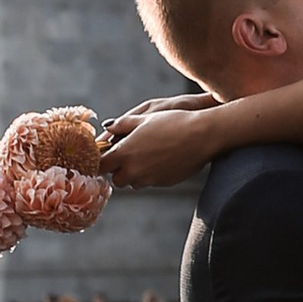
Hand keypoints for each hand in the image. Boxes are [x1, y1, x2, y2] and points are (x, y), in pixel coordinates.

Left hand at [98, 96, 225, 189]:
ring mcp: (149, 179)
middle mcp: (134, 170)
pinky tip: (163, 158)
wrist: (201, 136)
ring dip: (135, 173)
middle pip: (116, 179)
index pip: (101, 166)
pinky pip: (150, 182)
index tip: (106, 156)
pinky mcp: (163, 183)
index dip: (102, 161)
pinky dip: (151, 174)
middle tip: (128, 155)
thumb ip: (122, 125)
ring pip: (134, 182)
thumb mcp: (144, 117)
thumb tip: (108, 128)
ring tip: (148, 155)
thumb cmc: (172, 122)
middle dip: (119, 170)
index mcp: (125, 153)